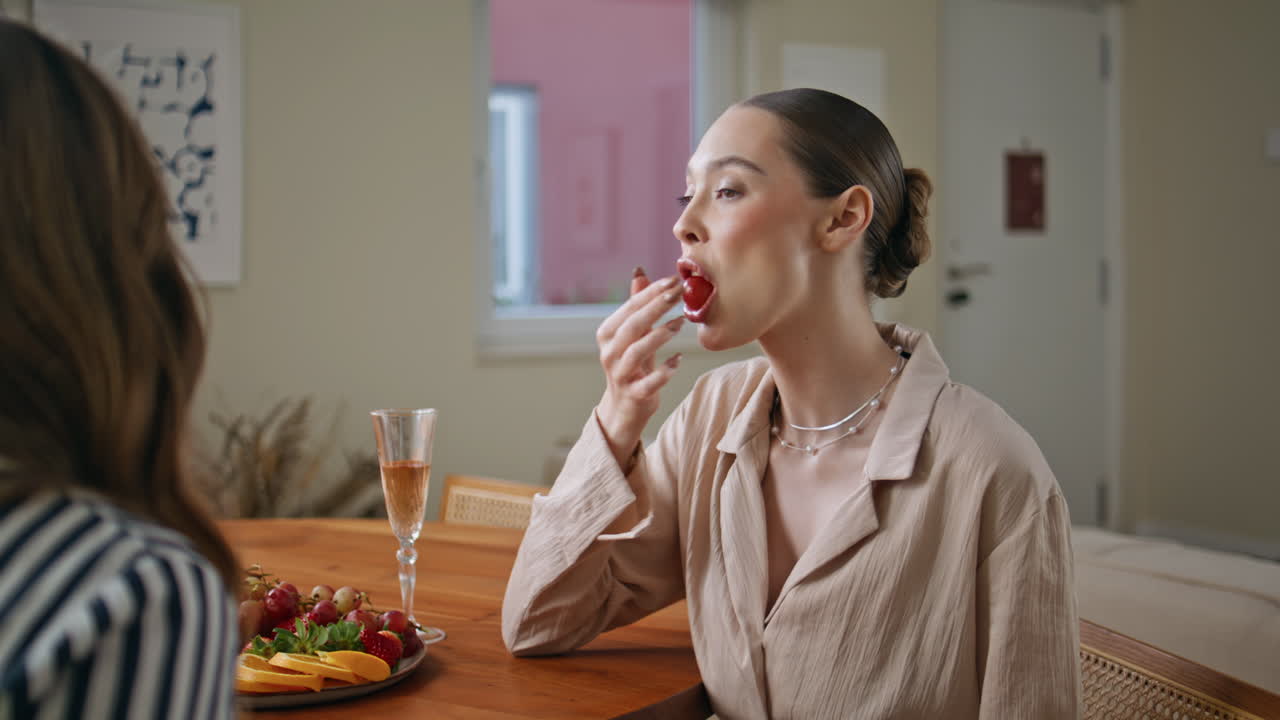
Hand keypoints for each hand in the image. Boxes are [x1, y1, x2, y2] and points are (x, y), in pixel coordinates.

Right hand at [595, 267, 684, 467]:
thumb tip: (640, 272)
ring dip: (660, 335)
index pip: (630, 308)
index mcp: (608, 333)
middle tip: (679, 293)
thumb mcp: (633, 334)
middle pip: (633, 325)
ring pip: (637, 351)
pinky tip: (679, 359)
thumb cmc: (632, 365)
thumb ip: (636, 305)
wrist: (624, 407)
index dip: (651, 292)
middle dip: (657, 307)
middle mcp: (609, 352)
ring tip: (682, 322)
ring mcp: (620, 374)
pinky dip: (665, 370)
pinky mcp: (633, 394)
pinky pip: (649, 382)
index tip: (673, 280)